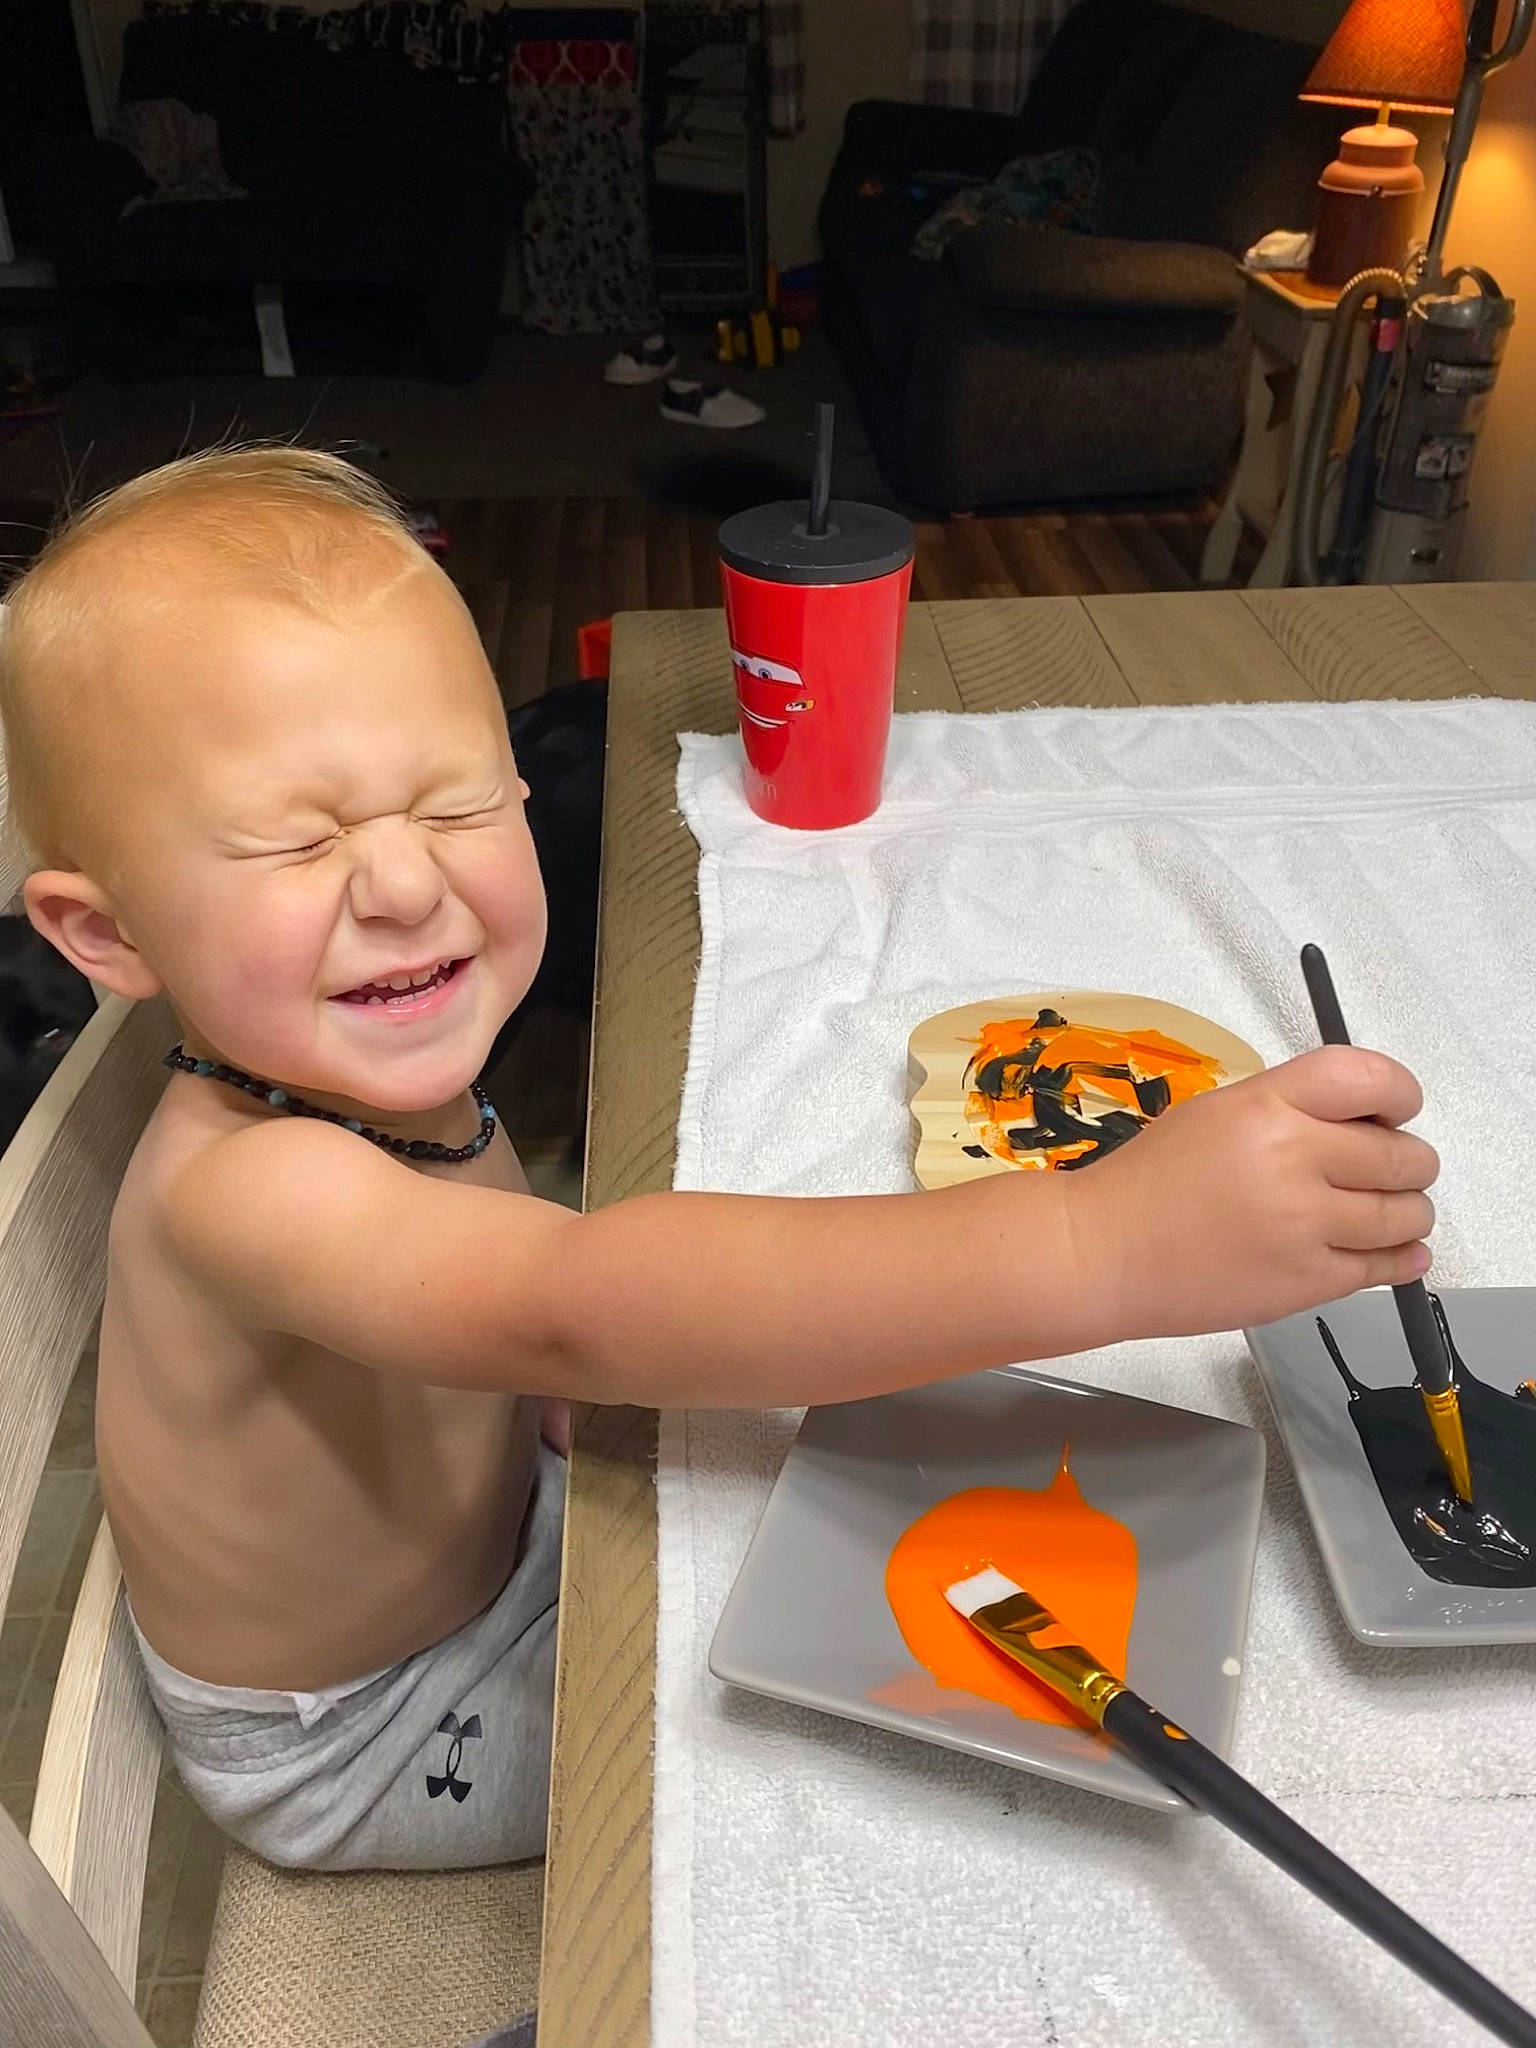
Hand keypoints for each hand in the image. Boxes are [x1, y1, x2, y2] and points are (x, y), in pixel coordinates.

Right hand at [1063, 1045, 1438, 1339]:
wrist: (1104, 1252)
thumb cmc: (1151, 1181)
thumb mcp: (1216, 1112)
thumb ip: (1290, 1107)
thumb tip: (1365, 1120)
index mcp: (1268, 1106)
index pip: (1371, 1080)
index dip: (1400, 1093)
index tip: (1397, 1110)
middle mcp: (1293, 1159)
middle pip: (1403, 1154)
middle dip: (1408, 1162)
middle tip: (1390, 1170)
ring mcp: (1304, 1225)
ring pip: (1407, 1214)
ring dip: (1408, 1212)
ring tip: (1387, 1213)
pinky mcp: (1308, 1282)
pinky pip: (1386, 1267)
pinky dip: (1402, 1258)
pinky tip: (1395, 1251)